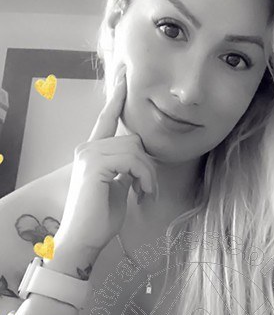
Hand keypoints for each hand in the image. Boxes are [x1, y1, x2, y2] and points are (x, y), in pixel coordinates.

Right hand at [55, 64, 158, 253]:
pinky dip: (144, 178)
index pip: (106, 118)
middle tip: (149, 190)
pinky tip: (142, 194)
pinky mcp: (95, 164)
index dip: (117, 96)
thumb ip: (126, 168)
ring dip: (148, 174)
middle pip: (133, 139)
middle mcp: (87, 148)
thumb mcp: (118, 187)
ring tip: (146, 194)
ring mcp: (89, 154)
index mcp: (92, 151)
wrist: (83, 240)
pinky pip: (134, 160)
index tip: (124, 74)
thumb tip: (140, 161)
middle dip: (148, 165)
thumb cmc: (100, 218)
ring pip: (136, 149)